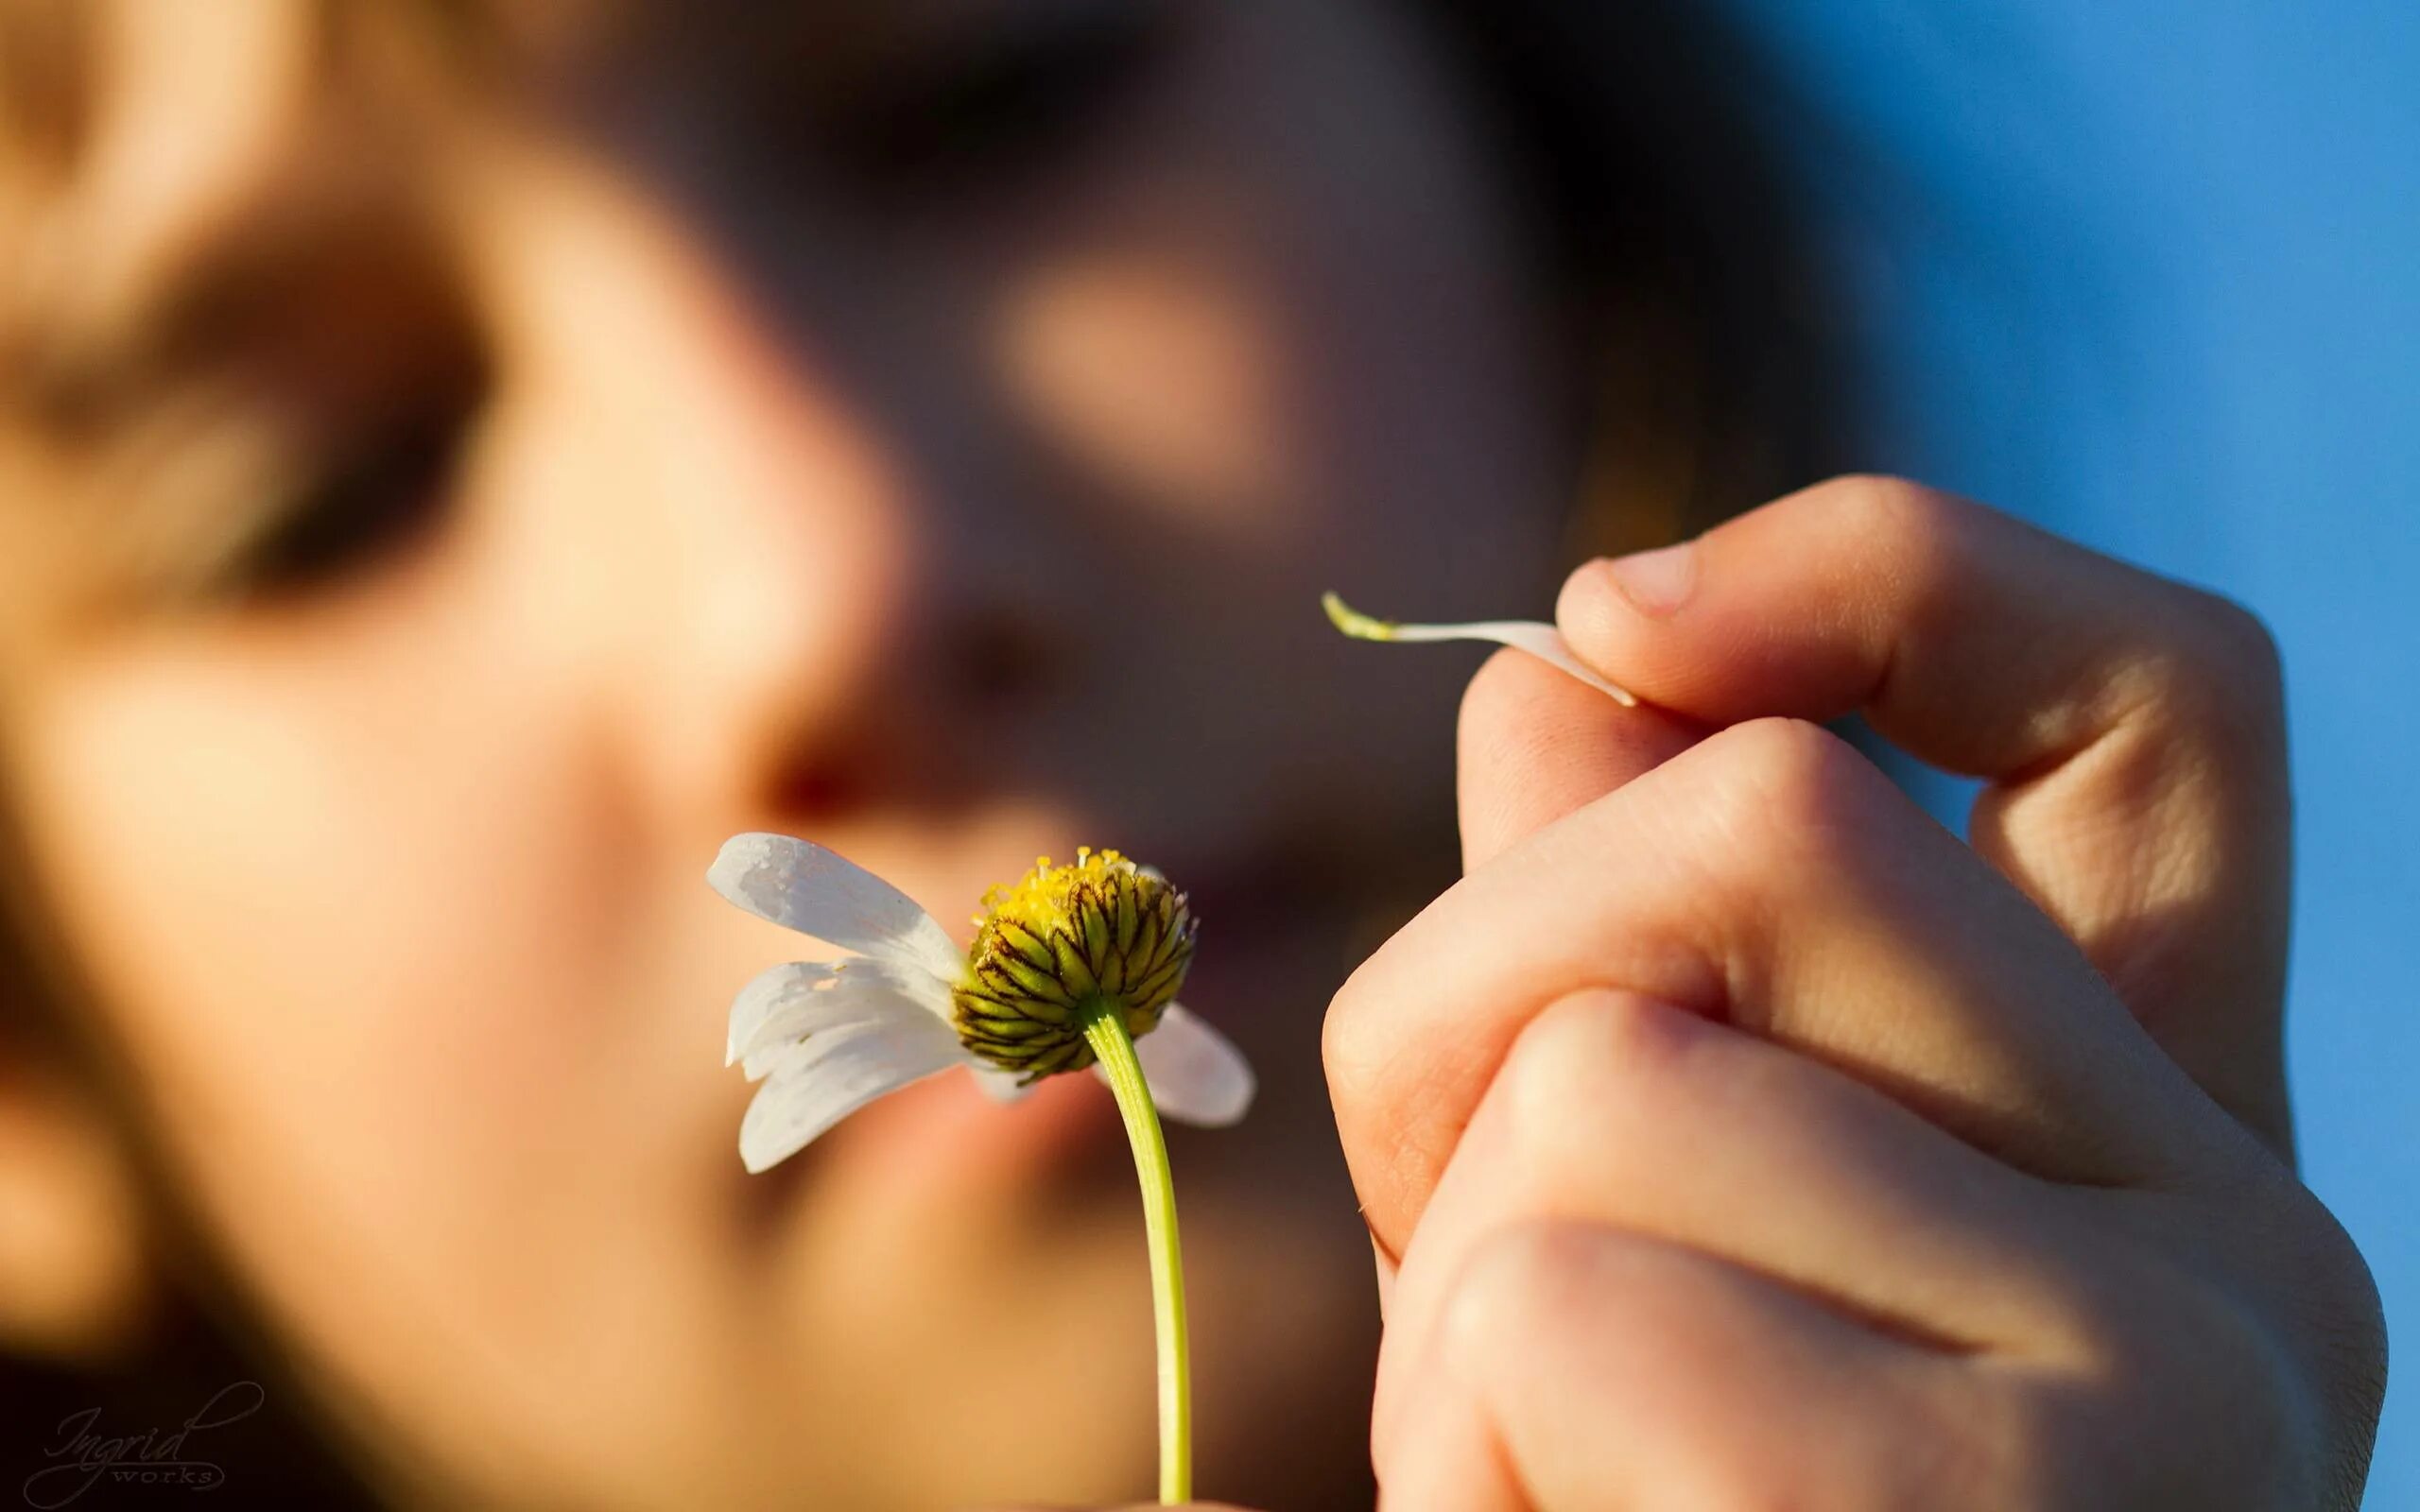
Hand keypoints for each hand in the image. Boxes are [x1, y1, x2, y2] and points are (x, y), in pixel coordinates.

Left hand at [1325, 478, 2385, 1508]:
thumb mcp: (1638, 1246)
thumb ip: (1627, 965)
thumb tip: (1567, 662)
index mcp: (2163, 1155)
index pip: (2158, 706)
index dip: (1894, 573)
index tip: (1618, 611)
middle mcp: (2241, 1242)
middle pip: (1772, 825)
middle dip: (1471, 1015)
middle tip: (1481, 1307)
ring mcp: (2167, 1382)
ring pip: (1608, 1072)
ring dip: (1451, 1302)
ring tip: (1546, 1491)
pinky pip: (1558, 1299)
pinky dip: (1452, 1448)